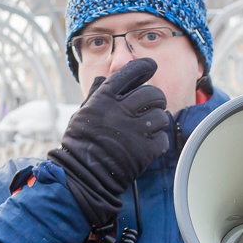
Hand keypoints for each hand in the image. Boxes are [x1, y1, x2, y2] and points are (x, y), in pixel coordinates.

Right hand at [48, 57, 171, 225]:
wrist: (82, 176)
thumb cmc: (80, 144)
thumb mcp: (82, 114)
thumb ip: (96, 96)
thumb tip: (103, 79)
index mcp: (104, 99)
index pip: (129, 73)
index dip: (143, 67)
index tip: (151, 67)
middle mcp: (120, 111)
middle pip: (152, 93)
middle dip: (157, 98)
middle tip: (154, 105)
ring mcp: (133, 131)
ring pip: (161, 116)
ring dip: (158, 121)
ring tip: (150, 127)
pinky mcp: (144, 151)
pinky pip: (162, 139)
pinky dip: (159, 142)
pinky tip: (150, 144)